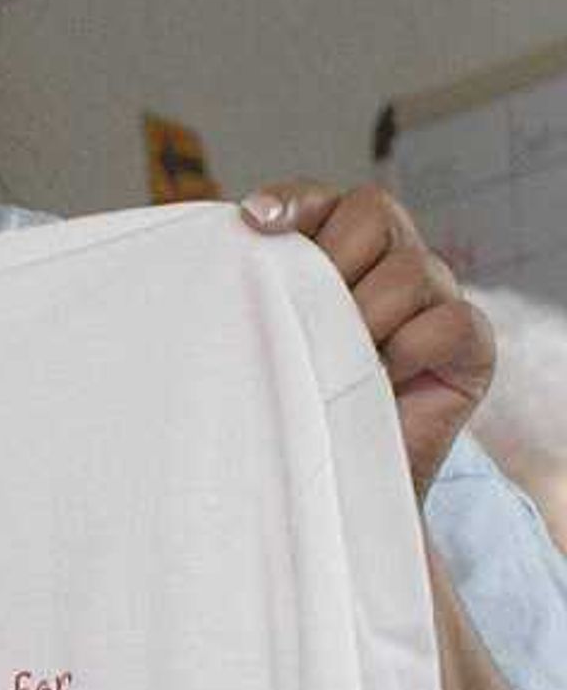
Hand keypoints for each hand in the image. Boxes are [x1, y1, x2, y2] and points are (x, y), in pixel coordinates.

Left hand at [243, 180, 494, 491]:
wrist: (321, 489)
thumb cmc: (281, 413)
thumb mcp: (251, 346)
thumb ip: (248, 295)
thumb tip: (218, 251)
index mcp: (336, 254)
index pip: (322, 200)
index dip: (293, 204)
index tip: (254, 224)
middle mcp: (391, 264)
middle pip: (373, 212)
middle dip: (329, 261)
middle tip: (302, 320)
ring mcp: (434, 301)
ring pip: (407, 269)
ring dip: (362, 315)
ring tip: (335, 364)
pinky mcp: (469, 348)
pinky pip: (448, 323)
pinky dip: (408, 349)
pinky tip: (381, 382)